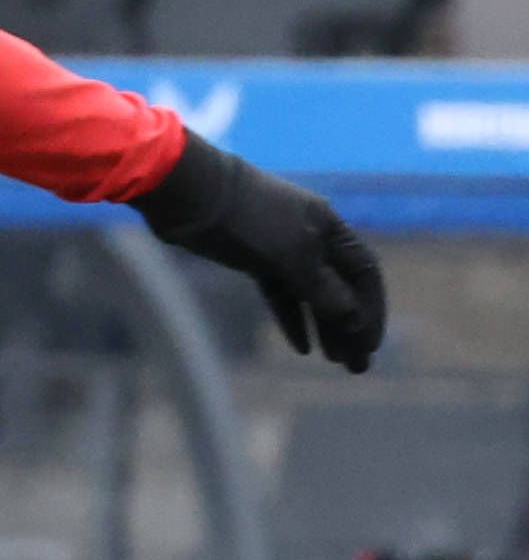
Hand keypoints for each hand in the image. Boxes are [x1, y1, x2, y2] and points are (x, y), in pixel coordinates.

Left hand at [139, 132, 387, 371]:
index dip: (371, 309)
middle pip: (340, 286)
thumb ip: (322, 288)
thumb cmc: (244, 219)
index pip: (363, 272)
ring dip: (325, 326)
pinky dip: (291, 317)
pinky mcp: (251, 257)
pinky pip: (280, 292)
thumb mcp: (289, 256)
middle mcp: (310, 236)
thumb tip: (354, 319)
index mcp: (329, 227)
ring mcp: (279, 247)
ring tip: (336, 361)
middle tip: (358, 366)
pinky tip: (302, 347)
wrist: (187, 193)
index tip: (372, 344)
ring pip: (311, 293)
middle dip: (351, 326)